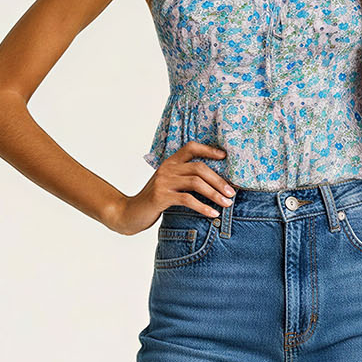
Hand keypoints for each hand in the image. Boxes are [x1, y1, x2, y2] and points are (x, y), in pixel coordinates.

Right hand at [115, 142, 235, 233]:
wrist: (130, 213)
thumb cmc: (154, 200)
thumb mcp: (168, 185)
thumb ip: (184, 179)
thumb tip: (213, 183)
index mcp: (170, 162)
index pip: (191, 147)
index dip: (208, 149)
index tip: (224, 156)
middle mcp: (167, 168)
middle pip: (199, 168)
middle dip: (218, 180)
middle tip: (231, 193)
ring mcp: (163, 181)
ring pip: (196, 182)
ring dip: (214, 194)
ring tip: (226, 203)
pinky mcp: (161, 196)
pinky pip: (188, 199)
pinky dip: (203, 207)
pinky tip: (212, 213)